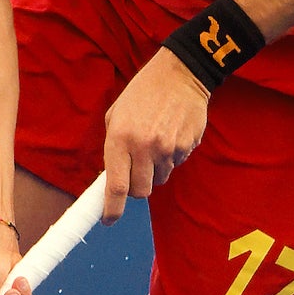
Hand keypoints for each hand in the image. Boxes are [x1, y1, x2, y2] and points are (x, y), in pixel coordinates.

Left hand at [101, 49, 210, 223]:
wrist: (179, 75)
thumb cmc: (142, 94)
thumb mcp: (116, 115)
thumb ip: (113, 147)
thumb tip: (112, 178)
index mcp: (119, 139)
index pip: (116, 187)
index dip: (111, 209)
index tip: (108, 219)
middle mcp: (143, 147)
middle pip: (140, 192)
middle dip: (136, 188)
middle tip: (135, 171)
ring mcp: (167, 149)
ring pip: (159, 179)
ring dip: (155, 170)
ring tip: (155, 142)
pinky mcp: (186, 147)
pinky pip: (176, 164)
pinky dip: (171, 157)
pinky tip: (170, 134)